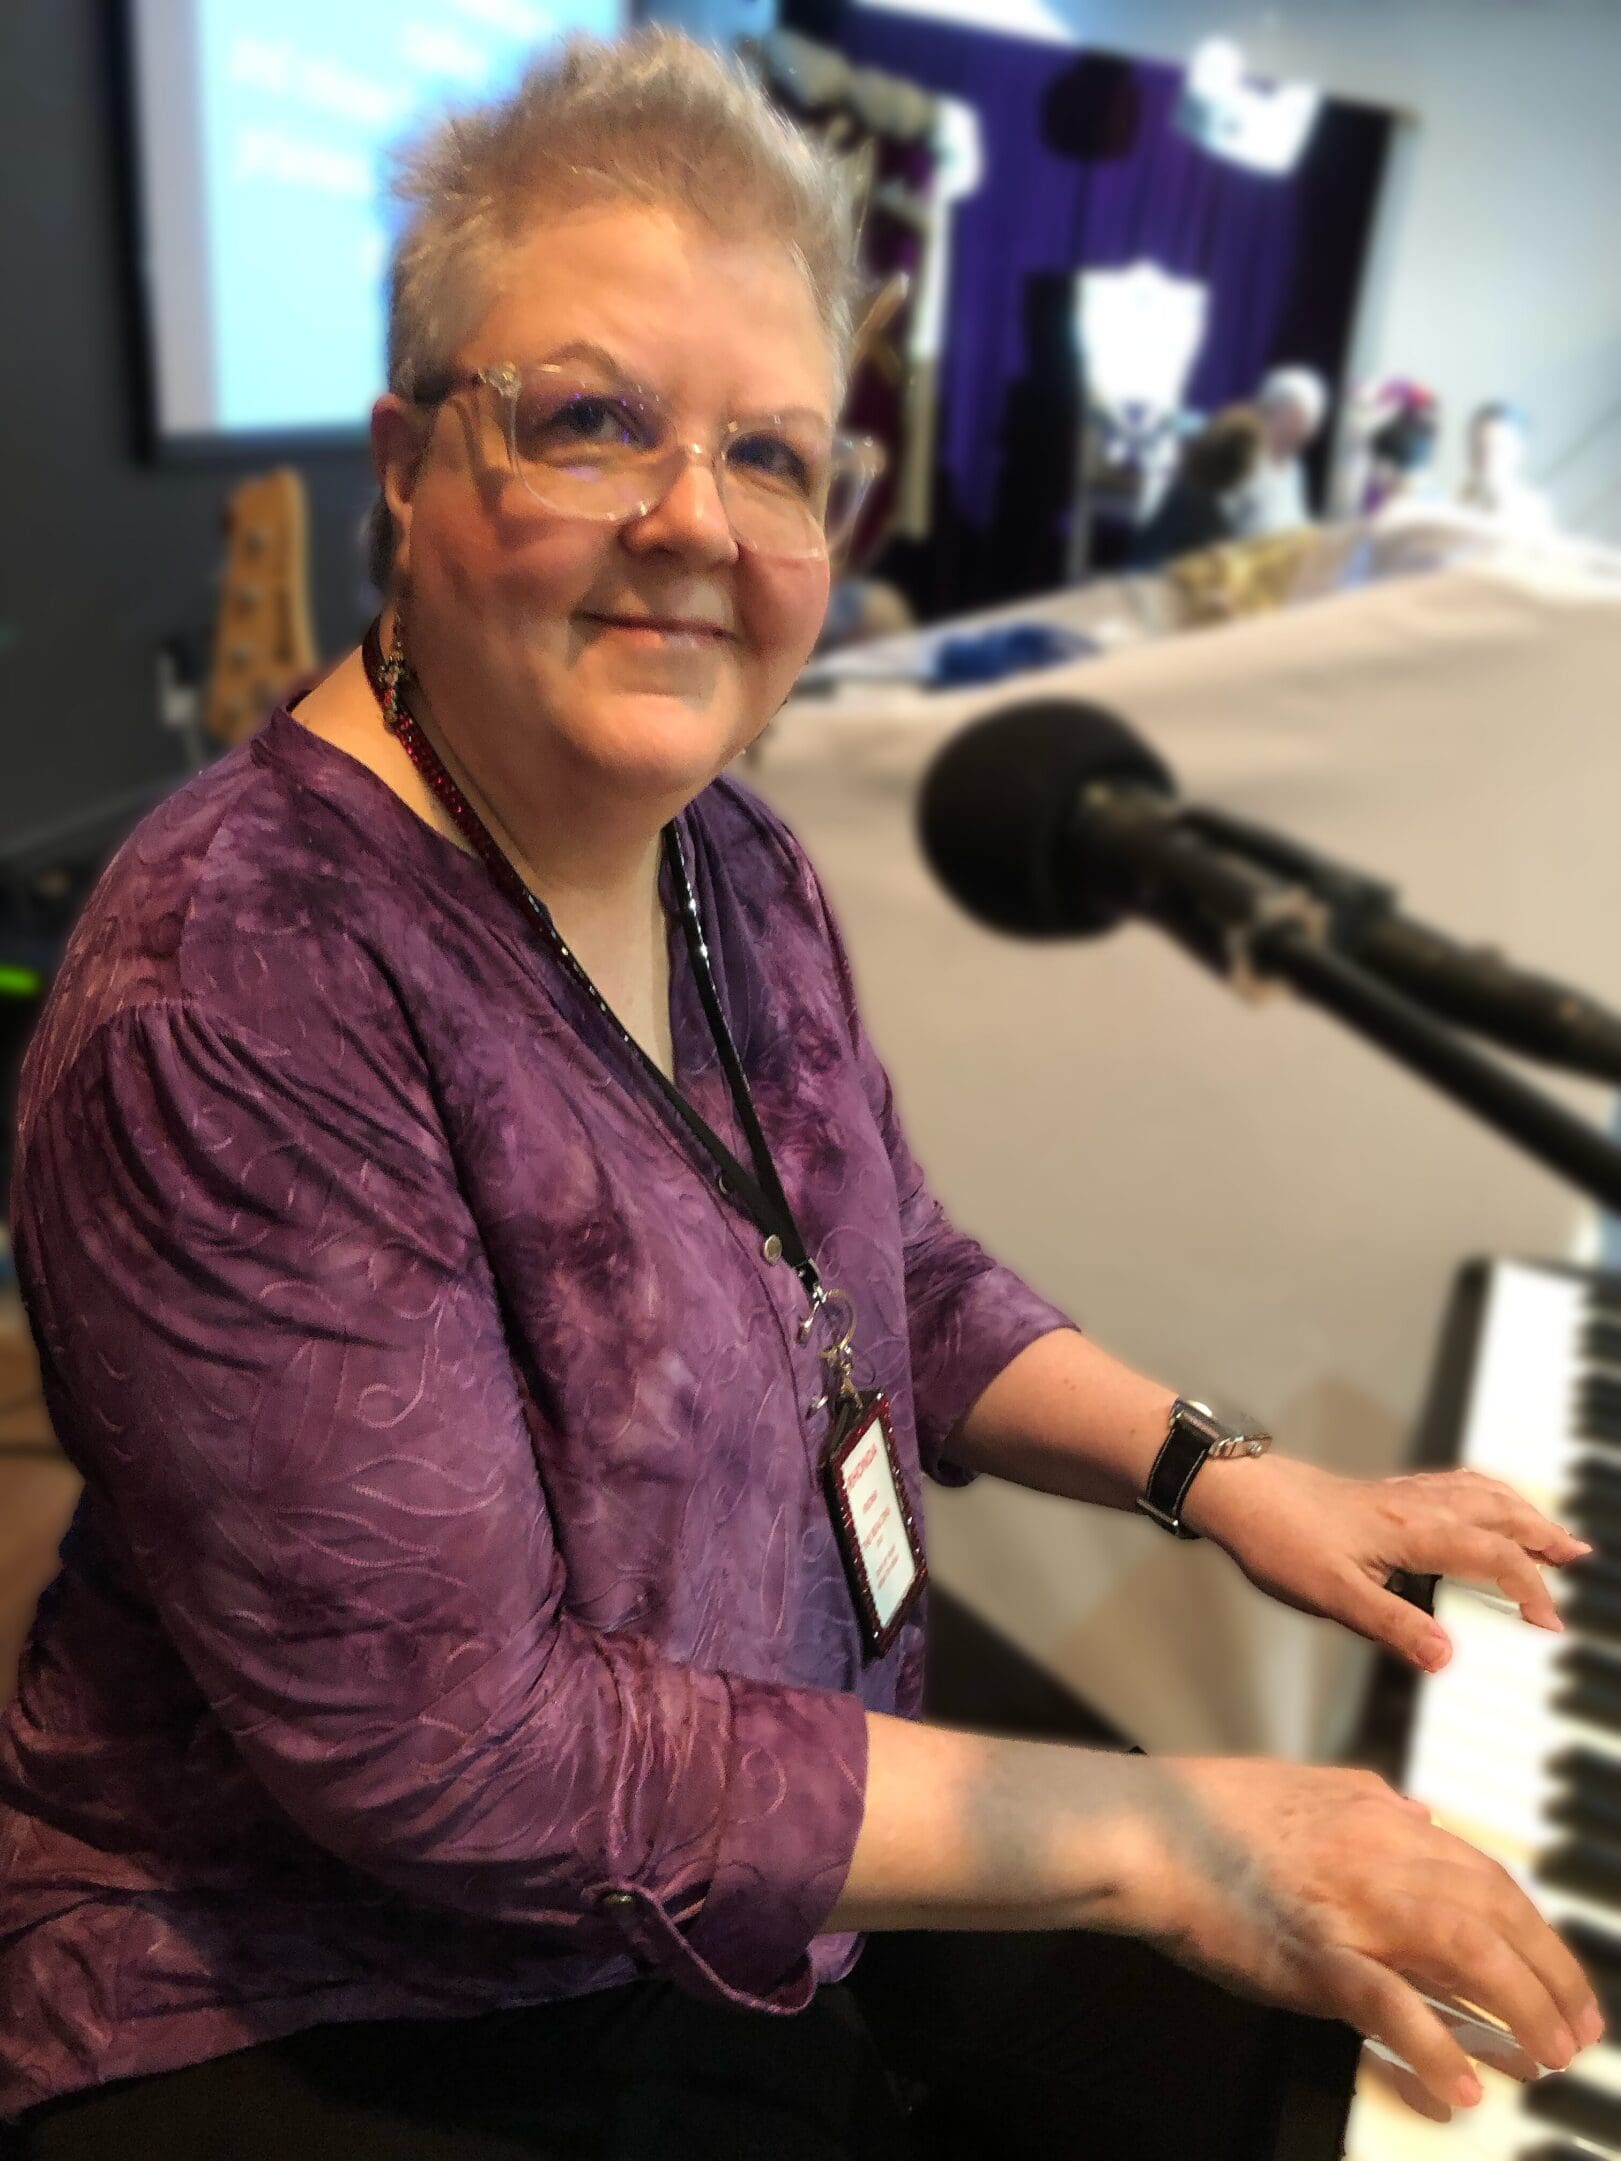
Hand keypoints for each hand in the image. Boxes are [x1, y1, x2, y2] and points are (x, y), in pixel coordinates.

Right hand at [1140, 1755, 1602, 2117]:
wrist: (1145, 1831)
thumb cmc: (1209, 1812)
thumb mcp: (1304, 1785)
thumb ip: (1371, 1799)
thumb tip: (1425, 1817)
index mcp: (1377, 1816)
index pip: (1485, 1873)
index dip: (1534, 1927)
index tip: (1560, 1971)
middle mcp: (1378, 1854)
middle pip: (1494, 1910)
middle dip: (1551, 1972)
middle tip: (1579, 2026)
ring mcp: (1348, 1906)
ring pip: (1465, 1949)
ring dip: (1520, 2006)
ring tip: (1548, 2054)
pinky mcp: (1312, 1955)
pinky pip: (1389, 2004)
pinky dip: (1433, 2045)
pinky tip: (1462, 2083)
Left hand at [1184, 1454, 1590, 1670]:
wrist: (1237, 1493)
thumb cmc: (1278, 1539)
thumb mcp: (1333, 1596)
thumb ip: (1393, 1626)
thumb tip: (1447, 1657)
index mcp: (1413, 1532)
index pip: (1492, 1557)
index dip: (1528, 1589)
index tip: (1549, 1622)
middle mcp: (1414, 1507)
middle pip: (1498, 1513)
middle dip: (1542, 1535)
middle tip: (1577, 1555)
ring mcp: (1400, 1496)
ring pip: (1478, 1492)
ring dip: (1519, 1509)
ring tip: (1547, 1526)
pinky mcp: (1383, 1494)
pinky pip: (1451, 1484)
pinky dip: (1484, 1492)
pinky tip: (1480, 1502)